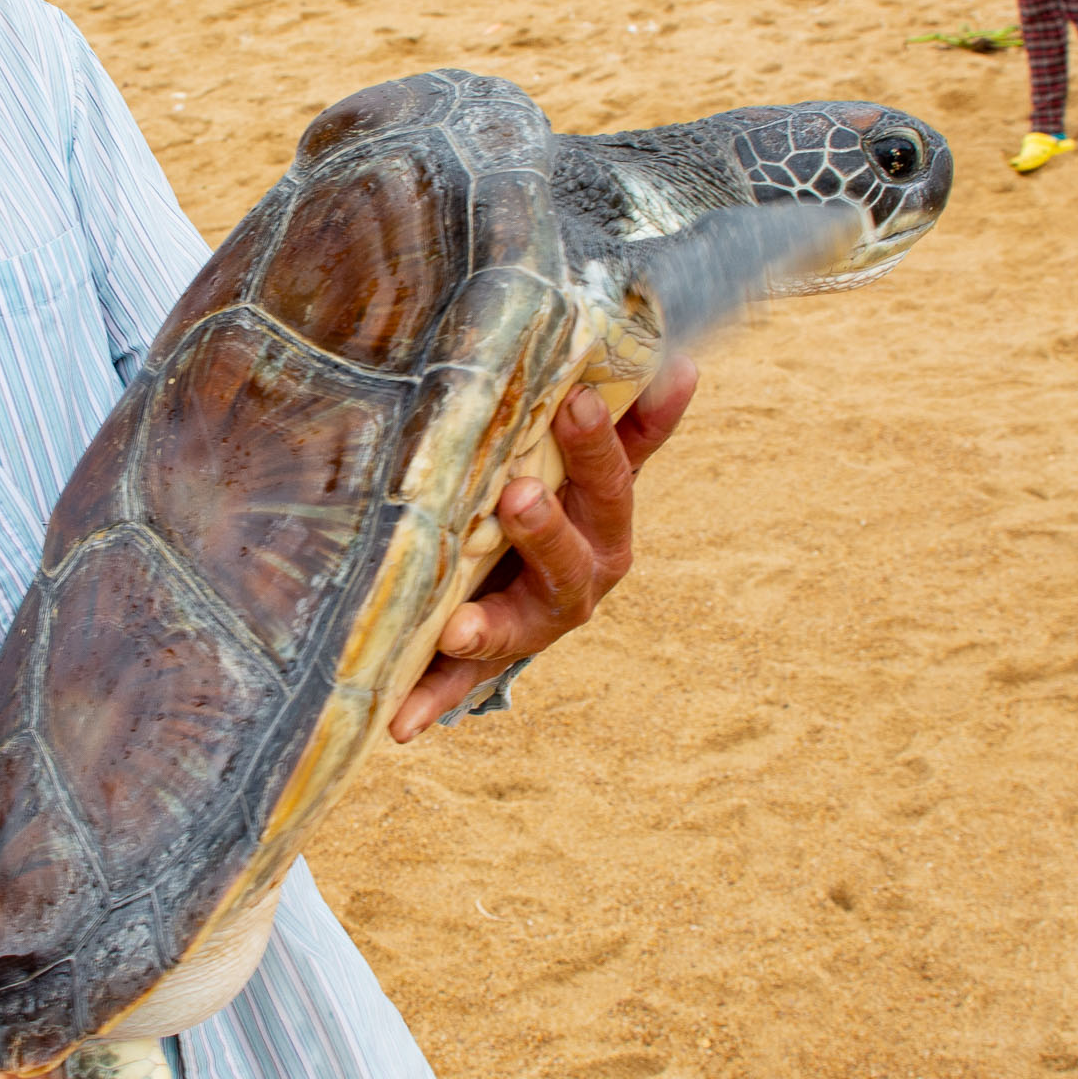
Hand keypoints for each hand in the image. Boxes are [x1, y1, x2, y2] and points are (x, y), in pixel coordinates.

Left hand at [391, 358, 698, 742]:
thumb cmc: (552, 499)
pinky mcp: (492, 659)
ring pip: (522, 622)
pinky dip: (432, 699)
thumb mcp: (581, 461)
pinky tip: (400, 723)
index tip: (578, 398)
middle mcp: (586, 572)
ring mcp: (539, 621)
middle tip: (515, 495)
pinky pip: (462, 683)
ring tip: (458, 625)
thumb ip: (618, 413)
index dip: (603, 440)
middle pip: (576, 549)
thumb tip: (676, 355)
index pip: (618, 472)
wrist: (526, 586)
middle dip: (546, 525)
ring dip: (491, 623)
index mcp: (607, 515)